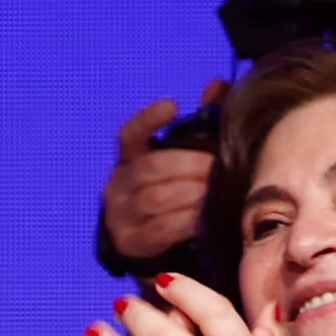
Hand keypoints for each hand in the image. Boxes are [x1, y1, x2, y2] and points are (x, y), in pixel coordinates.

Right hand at [102, 95, 213, 265]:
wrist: (156, 251)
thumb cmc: (173, 194)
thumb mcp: (181, 159)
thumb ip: (199, 123)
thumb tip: (218, 85)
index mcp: (128, 159)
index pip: (130, 134)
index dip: (149, 119)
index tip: (173, 105)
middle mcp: (117, 186)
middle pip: (151, 168)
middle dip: (188, 164)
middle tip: (217, 164)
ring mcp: (120, 217)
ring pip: (156, 199)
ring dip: (190, 193)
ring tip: (215, 191)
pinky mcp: (131, 244)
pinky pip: (160, 230)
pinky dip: (186, 221)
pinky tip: (206, 217)